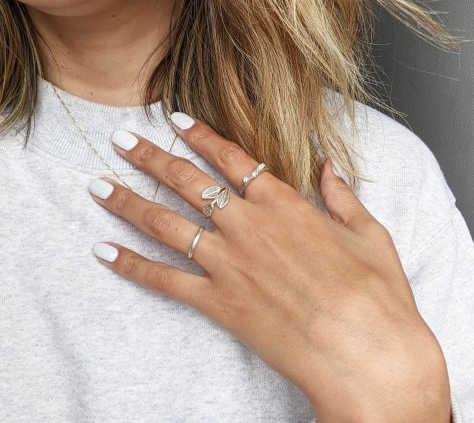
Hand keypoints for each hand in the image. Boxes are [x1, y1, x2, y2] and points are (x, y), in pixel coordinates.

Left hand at [88, 112, 450, 421]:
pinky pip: (165, 280)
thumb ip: (342, 197)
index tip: (174, 119)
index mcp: (284, 204)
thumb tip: (329, 168)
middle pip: (187, 181)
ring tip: (97, 186)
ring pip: (165, 223)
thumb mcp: (369, 235)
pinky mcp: (218, 302)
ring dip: (128, 202)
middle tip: (120, 140)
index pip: (231, 158)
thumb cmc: (376, 295)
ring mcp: (229, 263)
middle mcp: (248, 226)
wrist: (366, 353)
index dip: (200, 135)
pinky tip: (104, 252)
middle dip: (150, 157)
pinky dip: (131, 266)